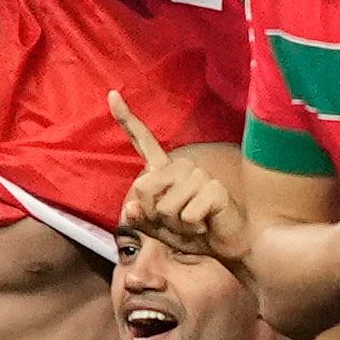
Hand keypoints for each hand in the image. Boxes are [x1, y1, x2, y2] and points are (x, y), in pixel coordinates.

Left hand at [113, 91, 250, 261]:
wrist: (227, 245)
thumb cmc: (192, 233)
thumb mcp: (158, 228)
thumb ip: (142, 219)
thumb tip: (131, 208)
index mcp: (164, 170)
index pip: (142, 140)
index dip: (126, 118)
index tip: (112, 94)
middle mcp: (180, 166)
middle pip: (142, 189)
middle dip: (155, 216)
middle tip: (179, 221)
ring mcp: (199, 174)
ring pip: (164, 206)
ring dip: (175, 225)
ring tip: (194, 222)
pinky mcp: (215, 188)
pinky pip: (186, 214)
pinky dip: (191, 228)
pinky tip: (205, 224)